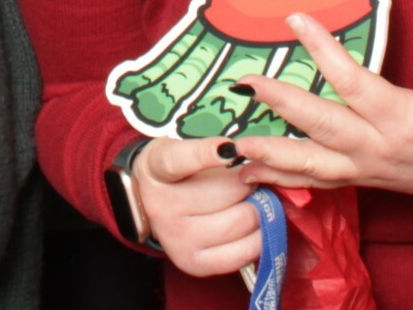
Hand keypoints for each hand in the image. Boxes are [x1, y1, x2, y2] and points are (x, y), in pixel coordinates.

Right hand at [129, 137, 261, 276]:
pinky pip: (240, 253)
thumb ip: (213, 149)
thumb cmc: (181, 172)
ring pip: (239, 222)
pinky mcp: (193, 263)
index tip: (230, 148)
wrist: (154, 205)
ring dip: (258, 210)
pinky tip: (255, 226)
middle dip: (250, 184)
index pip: (179, 160)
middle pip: (225, 193)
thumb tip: (248, 157)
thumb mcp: (185, 148)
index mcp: (156, 168)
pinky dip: (257, 238)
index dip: (205, 154)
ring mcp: (176, 239)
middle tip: (252, 181)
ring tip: (254, 202)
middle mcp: (161, 207)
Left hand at [227, 4, 412, 206]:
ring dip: (268, 153)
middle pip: (320, 127)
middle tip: (244, 83)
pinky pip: (316, 181)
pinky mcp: (363, 179)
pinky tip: (248, 172)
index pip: (354, 83)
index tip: (296, 20)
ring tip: (229, 141)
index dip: (323, 51)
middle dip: (279, 104)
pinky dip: (280, 177)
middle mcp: (380, 149)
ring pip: (310, 165)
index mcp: (407, 120)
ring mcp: (368, 169)